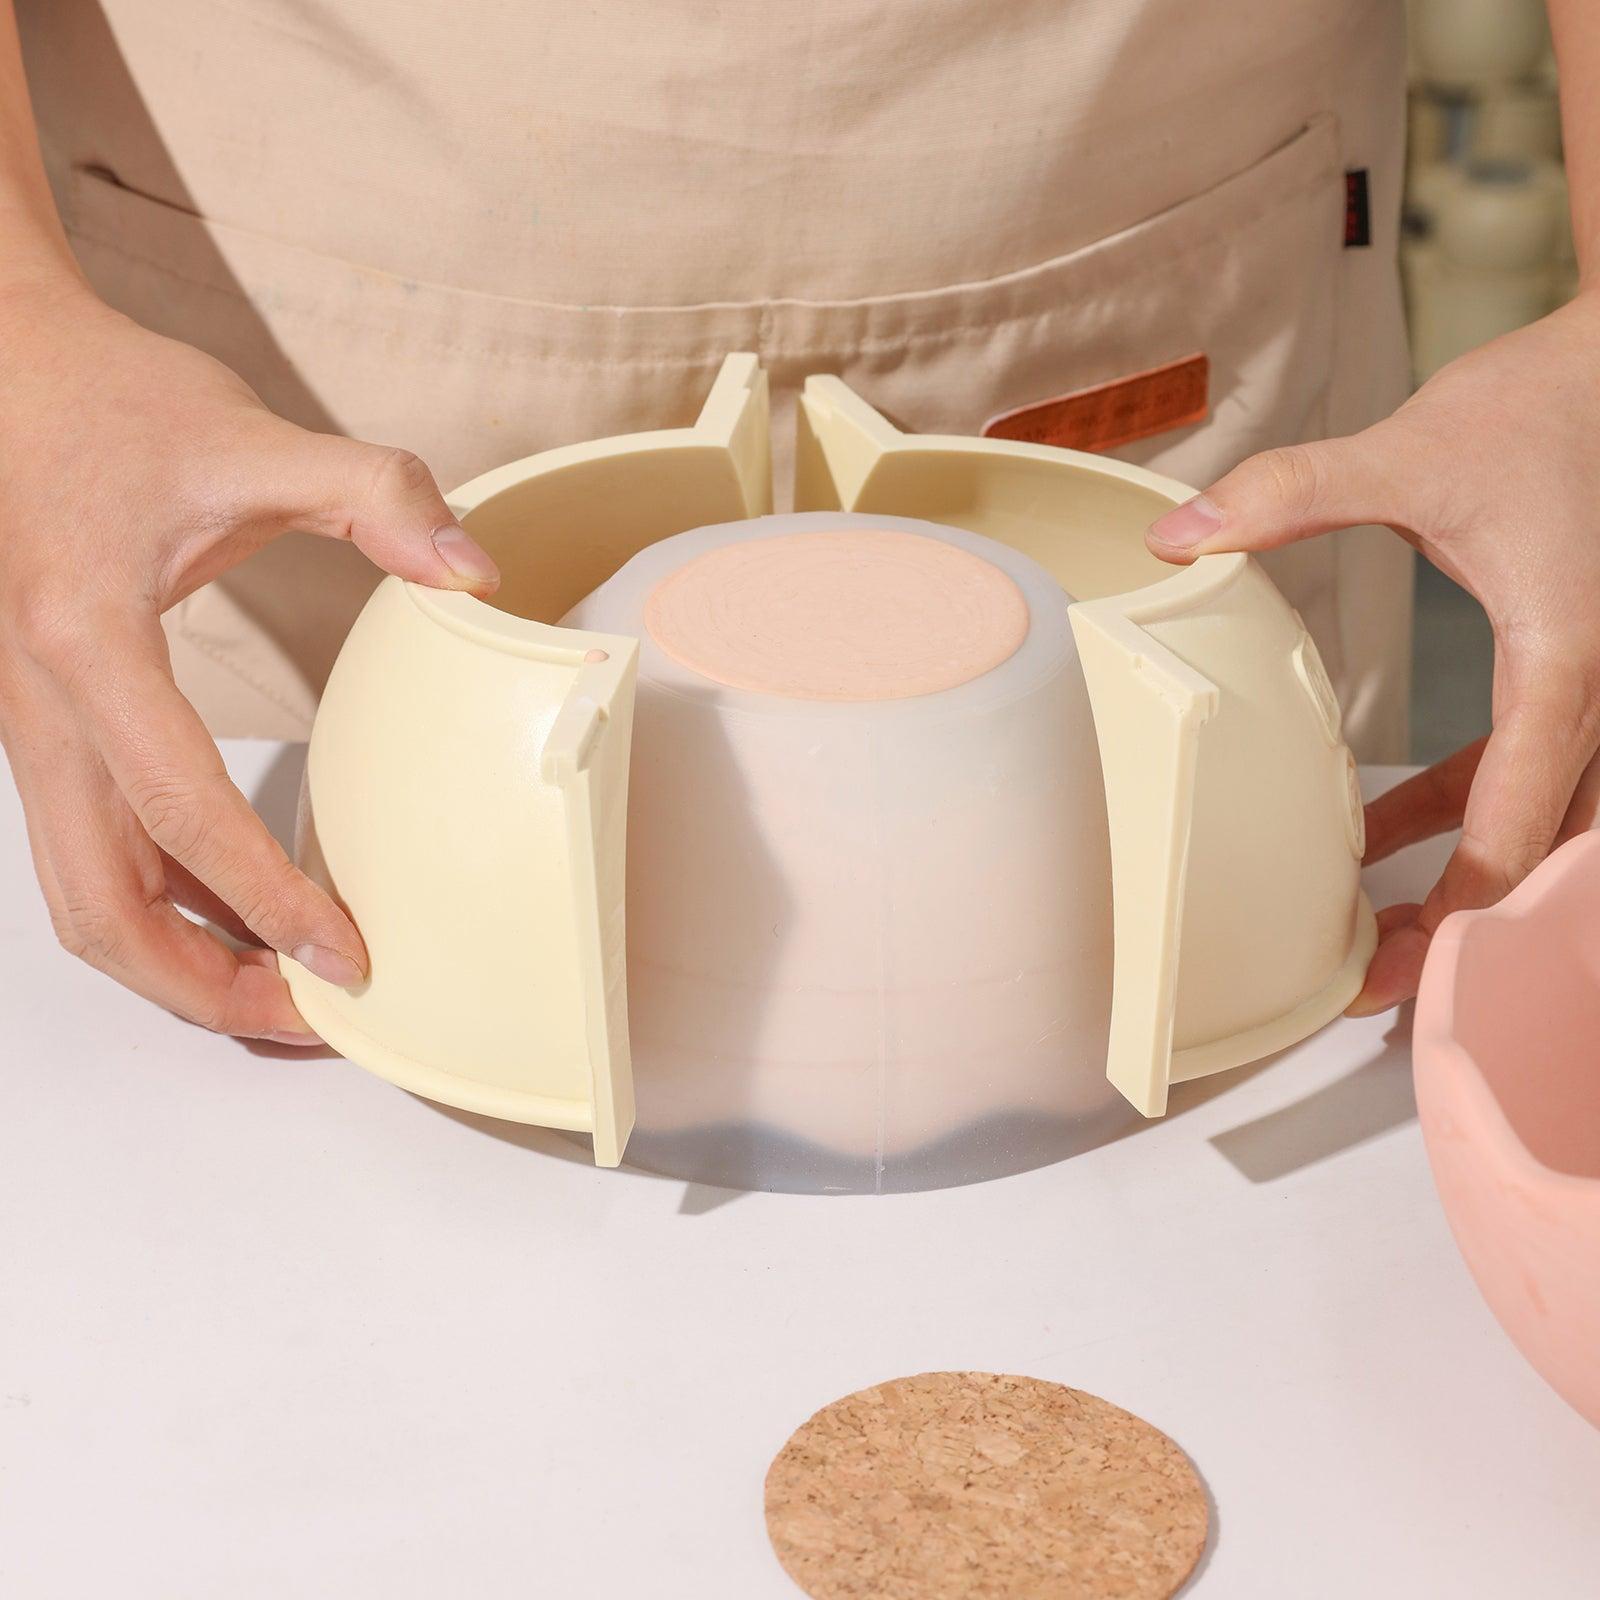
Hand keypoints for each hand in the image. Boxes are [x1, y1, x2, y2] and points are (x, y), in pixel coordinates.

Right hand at [0, 280, 500, 1041]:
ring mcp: (30, 726)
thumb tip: (477, 575)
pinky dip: (163, 907)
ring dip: (176, 964)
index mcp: (87, 642)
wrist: (7, 371)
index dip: (265, 895)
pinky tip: (239, 919)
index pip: (179, 805)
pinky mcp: (47, 727)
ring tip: (284, 996)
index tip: (346, 956)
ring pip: (82, 895)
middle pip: (100, 903)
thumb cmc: (118, 404)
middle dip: (202, 983)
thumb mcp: (255, 437)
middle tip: (314, 1019)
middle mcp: (38, 705)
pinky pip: (95, 852)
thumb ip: (377, 495)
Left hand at [1145, 291, 1599, 1013]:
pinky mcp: (1570, 674)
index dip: (1461, 913)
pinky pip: (1523, 772)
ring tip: (1377, 939)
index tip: (1400, 974)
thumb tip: (1174, 535)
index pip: (1520, 822)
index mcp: (1568, 662)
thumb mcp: (1415, 452)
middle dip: (1472, 929)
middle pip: (1548, 852)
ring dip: (1467, 881)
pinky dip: (1459, 811)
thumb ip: (1293, 493)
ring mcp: (1595, 690)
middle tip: (1383, 992)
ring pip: (1546, 823)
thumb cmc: (1544, 407)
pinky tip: (1377, 831)